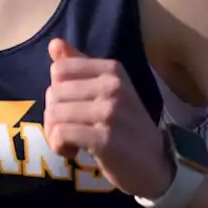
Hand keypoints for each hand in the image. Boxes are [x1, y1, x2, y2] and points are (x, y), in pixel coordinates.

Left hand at [44, 38, 173, 199]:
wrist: (154, 164)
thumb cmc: (125, 127)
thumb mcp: (107, 92)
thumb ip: (79, 67)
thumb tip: (54, 43)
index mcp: (112, 70)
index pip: (59, 69)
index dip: (57, 91)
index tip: (70, 108)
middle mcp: (113, 86)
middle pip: (53, 93)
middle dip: (53, 116)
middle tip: (68, 131)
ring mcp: (110, 112)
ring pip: (55, 113)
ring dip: (54, 133)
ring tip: (70, 143)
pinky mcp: (105, 139)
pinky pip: (61, 133)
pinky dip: (59, 145)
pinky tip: (72, 152)